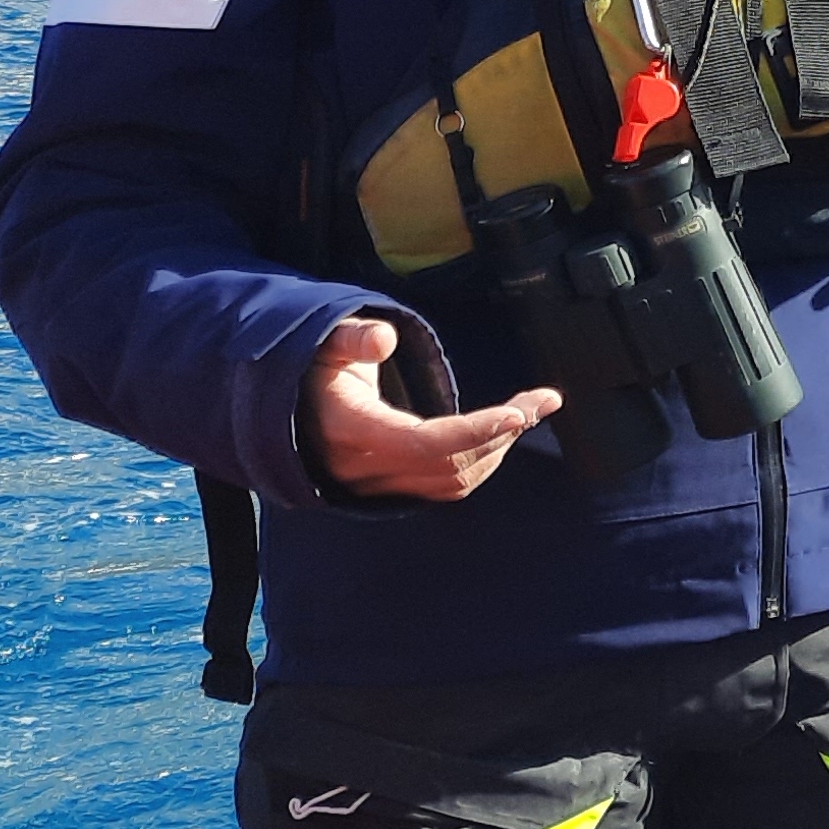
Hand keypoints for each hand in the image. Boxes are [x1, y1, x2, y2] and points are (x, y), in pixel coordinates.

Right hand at [300, 316, 560, 502]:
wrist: (286, 411)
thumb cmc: (314, 369)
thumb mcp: (326, 342)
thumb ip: (353, 337)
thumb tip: (383, 338)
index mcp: (349, 429)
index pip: (423, 443)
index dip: (474, 431)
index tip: (518, 412)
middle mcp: (363, 467)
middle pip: (449, 464)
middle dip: (502, 433)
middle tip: (541, 401)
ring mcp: (375, 486)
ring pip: (452, 482)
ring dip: (497, 450)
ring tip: (526, 414)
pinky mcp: (389, 491)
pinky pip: (444, 489)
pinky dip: (480, 465)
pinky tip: (499, 436)